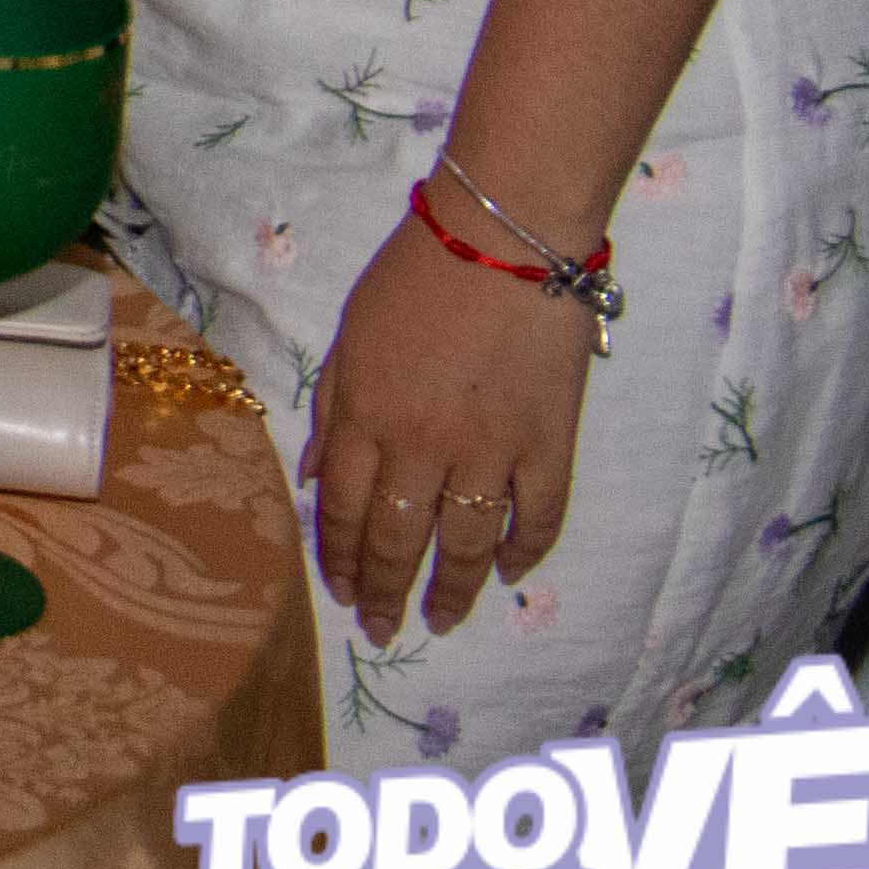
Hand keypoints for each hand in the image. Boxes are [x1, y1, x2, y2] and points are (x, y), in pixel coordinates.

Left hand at [302, 198, 586, 643]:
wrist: (502, 239)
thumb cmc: (415, 276)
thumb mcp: (348, 337)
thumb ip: (334, 412)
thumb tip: (320, 481)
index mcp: (366, 418)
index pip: (348, 511)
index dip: (342, 560)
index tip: (341, 593)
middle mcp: (422, 446)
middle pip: (401, 540)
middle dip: (386, 592)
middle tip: (383, 629)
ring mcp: (490, 449)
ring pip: (467, 544)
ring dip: (452, 591)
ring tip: (440, 621)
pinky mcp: (549, 442)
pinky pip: (539, 516)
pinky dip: (526, 551)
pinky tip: (511, 573)